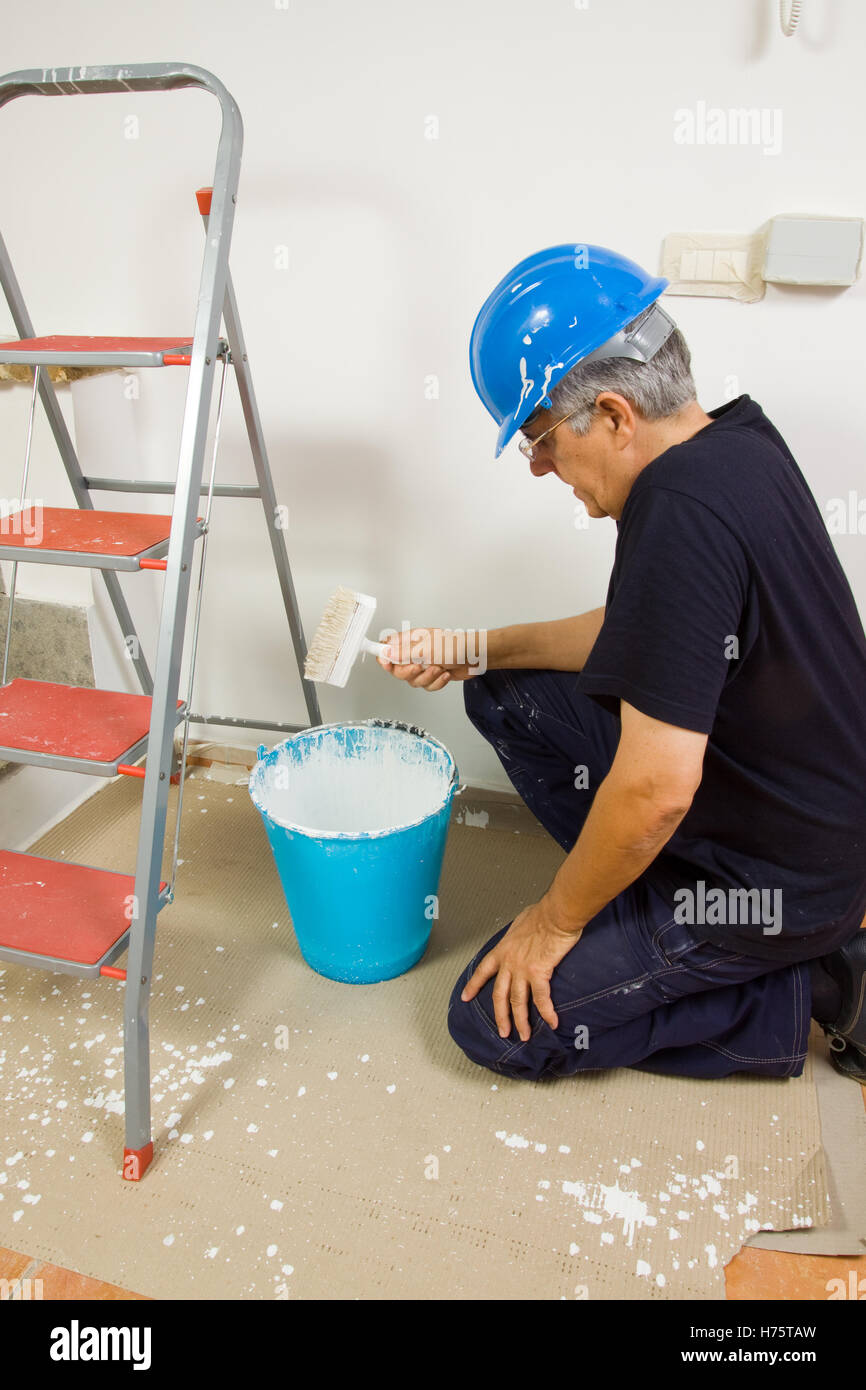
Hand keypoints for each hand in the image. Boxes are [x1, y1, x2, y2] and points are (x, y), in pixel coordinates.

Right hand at [377, 626, 482, 691]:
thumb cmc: (455, 645)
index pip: (388, 649)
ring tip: (438, 668)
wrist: (476, 656)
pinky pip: (427, 686)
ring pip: (413, 681)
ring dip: (427, 677)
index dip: (384, 657)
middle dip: (409, 672)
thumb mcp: (426, 648)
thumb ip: (404, 653)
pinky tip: (445, 673)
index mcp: (410, 641)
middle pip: (398, 670)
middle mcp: (415, 653)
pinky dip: (437, 682)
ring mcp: (424, 665)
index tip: (385, 663)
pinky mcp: (433, 675)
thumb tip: (385, 652)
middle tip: (419, 667)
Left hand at [459, 898, 582, 1041]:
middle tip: (502, 1032)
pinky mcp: (539, 973)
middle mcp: (509, 963)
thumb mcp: (520, 923)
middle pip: (499, 995)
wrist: (555, 914)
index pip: (483, 971)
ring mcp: (522, 969)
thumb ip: (517, 935)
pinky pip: (541, 999)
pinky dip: (547, 1013)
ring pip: (517, 1002)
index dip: (474, 985)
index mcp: (502, 950)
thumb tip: (522, 934)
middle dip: (500, 1016)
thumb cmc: (542, 914)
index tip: (466, 998)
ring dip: (521, 1021)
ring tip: (524, 1036)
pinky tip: (552, 1023)